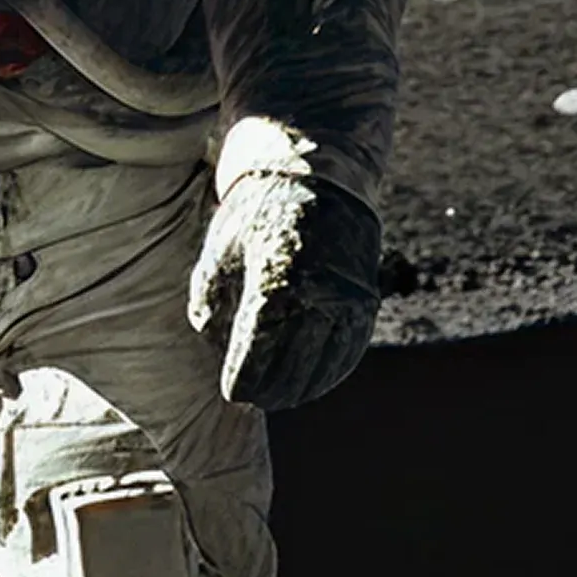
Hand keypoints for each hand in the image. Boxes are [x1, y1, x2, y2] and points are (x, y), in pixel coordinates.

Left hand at [186, 167, 383, 411]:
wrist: (317, 177)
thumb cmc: (254, 214)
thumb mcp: (219, 251)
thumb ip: (210, 302)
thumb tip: (211, 346)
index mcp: (274, 281)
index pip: (257, 354)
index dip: (243, 380)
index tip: (231, 392)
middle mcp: (318, 294)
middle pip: (292, 368)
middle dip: (269, 391)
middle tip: (251, 399)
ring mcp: (348, 299)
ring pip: (325, 366)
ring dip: (300, 389)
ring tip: (277, 396)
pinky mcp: (366, 301)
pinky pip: (350, 352)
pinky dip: (330, 373)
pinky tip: (312, 383)